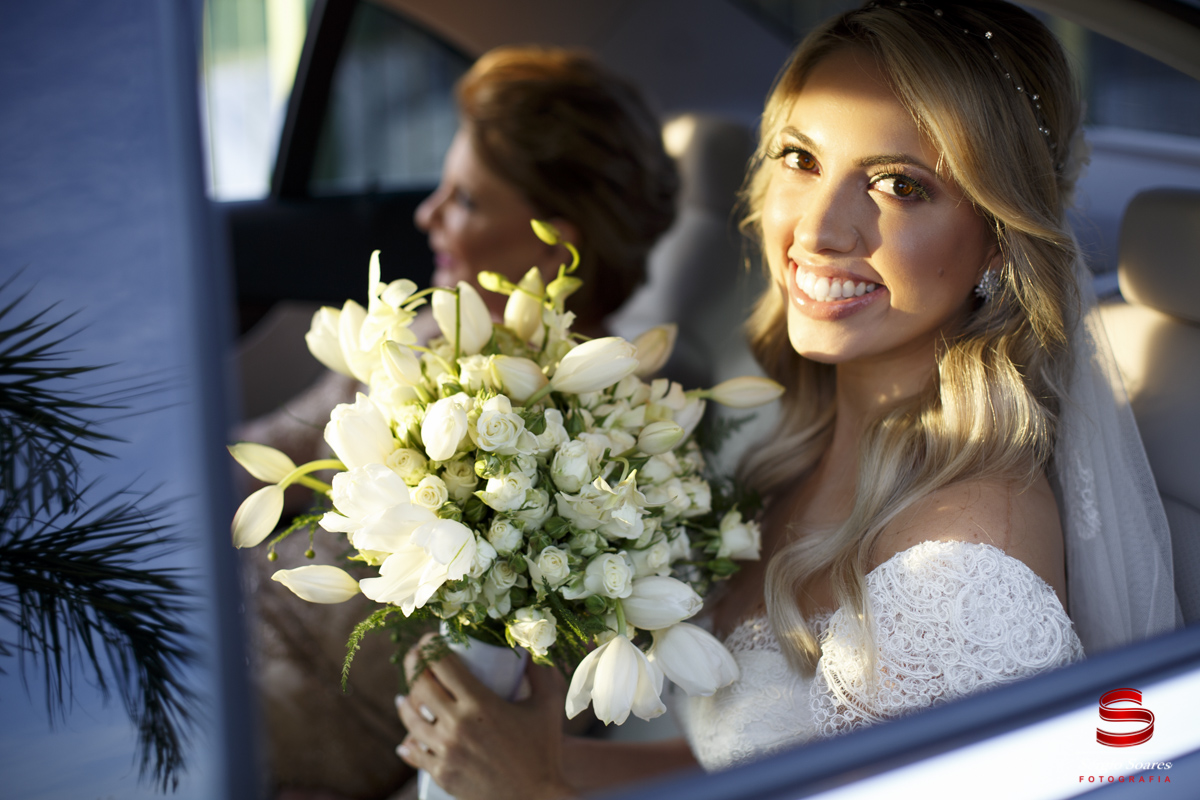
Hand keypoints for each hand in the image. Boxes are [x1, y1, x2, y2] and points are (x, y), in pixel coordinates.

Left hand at [396, 633, 574, 799]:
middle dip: (412, 665)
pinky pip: (414, 751)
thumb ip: (540, 670)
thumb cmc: (544, 750)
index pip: (441, 664)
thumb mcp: (548, 704)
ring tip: (409, 694)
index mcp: (480, 704)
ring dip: (405, 701)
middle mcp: (458, 725)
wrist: (536, 799)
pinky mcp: (442, 773)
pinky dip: (408, 740)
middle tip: (416, 658)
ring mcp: (446, 751)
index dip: (429, 645)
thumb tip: (530, 644)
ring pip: (410, 718)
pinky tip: (408, 736)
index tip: (431, 640)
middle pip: (419, 685)